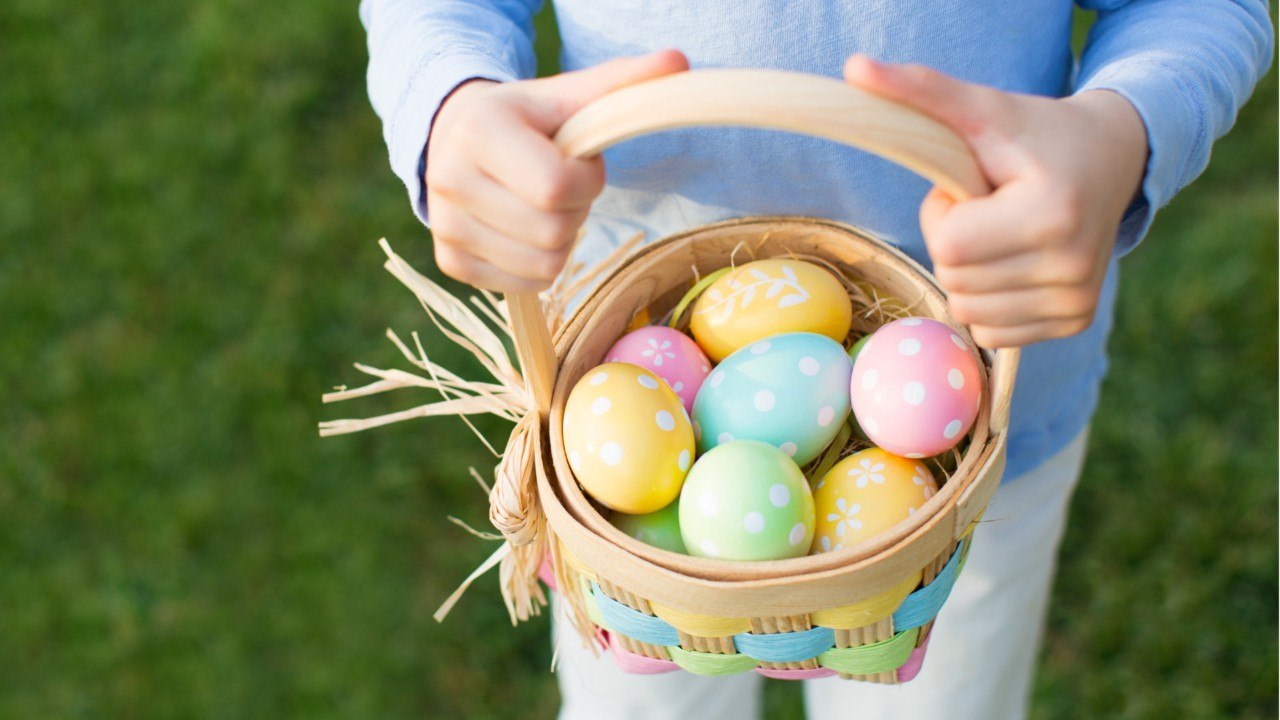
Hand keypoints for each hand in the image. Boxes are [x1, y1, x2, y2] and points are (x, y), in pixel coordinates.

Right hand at [425, 50, 688, 292]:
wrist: (456, 136)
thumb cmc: (527, 117)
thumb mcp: (570, 95)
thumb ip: (622, 82)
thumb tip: (679, 61)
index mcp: (479, 132)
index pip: (555, 188)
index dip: (587, 181)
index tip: (579, 161)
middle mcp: (449, 181)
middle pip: (554, 232)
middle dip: (576, 211)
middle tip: (560, 184)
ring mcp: (445, 226)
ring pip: (544, 267)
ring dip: (560, 240)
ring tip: (541, 204)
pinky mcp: (449, 261)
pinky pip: (526, 285)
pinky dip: (539, 265)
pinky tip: (525, 229)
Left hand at [844, 56, 1148, 347]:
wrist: (1113, 157)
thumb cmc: (1035, 133)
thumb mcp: (980, 109)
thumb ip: (919, 90)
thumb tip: (854, 67)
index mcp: (1050, 215)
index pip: (949, 248)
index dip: (944, 215)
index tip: (973, 189)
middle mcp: (1071, 266)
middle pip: (955, 282)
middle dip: (955, 245)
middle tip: (988, 209)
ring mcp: (1077, 301)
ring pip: (969, 313)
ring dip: (970, 276)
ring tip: (1002, 233)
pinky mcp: (1077, 321)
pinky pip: (992, 333)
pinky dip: (989, 302)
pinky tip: (1014, 263)